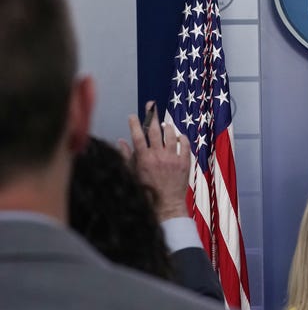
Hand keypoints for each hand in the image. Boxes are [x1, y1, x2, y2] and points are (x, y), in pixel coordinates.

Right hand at [120, 101, 191, 220]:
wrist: (166, 204)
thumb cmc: (147, 191)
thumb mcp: (133, 174)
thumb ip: (127, 156)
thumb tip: (121, 141)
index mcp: (144, 159)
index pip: (138, 136)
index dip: (135, 124)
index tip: (133, 115)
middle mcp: (158, 156)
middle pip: (155, 130)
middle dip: (152, 115)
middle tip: (151, 105)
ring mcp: (173, 158)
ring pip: (171, 134)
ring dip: (167, 126)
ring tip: (165, 123)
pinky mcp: (185, 162)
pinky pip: (185, 144)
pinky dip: (182, 138)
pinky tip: (178, 136)